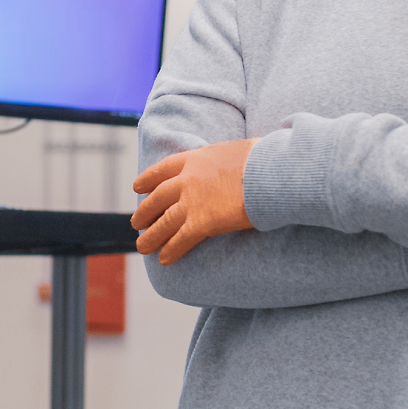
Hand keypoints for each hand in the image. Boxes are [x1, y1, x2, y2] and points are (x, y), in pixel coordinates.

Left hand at [131, 138, 256, 264]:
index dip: (148, 179)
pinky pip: (180, 239)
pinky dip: (171, 250)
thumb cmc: (265, 159)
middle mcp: (188, 178)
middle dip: (145, 211)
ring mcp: (193, 201)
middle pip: (157, 197)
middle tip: (137, 222)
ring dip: (151, 236)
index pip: (164, 168)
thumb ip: (227, 159)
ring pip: (164, 222)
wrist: (271, 171)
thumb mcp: (238, 149)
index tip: (138, 187)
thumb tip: (239, 161)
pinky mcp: (203, 222)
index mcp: (196, 158)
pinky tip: (164, 259)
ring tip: (143, 247)